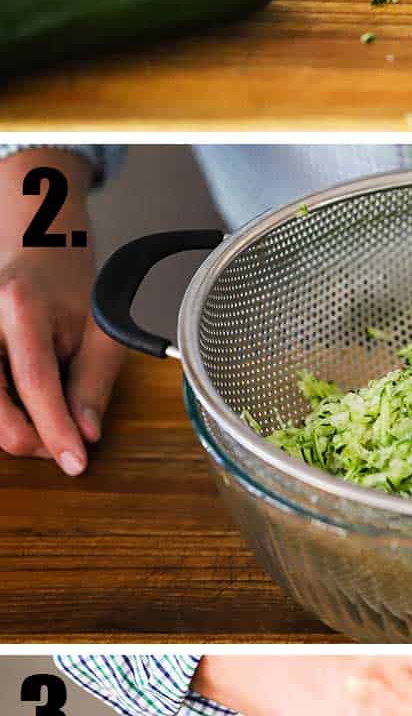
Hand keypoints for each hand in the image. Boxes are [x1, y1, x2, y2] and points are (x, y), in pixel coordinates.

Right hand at [0, 151, 124, 474]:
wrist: (31, 251)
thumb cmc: (66, 287)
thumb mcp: (98, 329)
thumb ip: (93, 382)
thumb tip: (86, 434)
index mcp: (20, 308)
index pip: (36, 384)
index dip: (56, 430)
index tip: (76, 463)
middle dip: (33, 439)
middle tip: (68, 446)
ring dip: (17, 431)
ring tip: (50, 424)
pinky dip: (5, 417)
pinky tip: (26, 412)